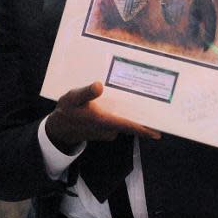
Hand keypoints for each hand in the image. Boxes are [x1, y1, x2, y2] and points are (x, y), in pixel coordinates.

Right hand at [45, 82, 160, 153]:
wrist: (59, 129)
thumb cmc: (67, 112)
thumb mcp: (73, 98)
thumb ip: (86, 93)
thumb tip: (99, 86)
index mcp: (103, 121)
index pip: (128, 126)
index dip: (144, 129)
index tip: (158, 131)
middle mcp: (108, 129)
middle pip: (130, 124)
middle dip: (143, 118)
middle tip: (155, 105)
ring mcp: (108, 132)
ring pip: (124, 123)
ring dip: (132, 115)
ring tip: (143, 100)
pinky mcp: (105, 131)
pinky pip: (119, 123)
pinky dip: (123, 115)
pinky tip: (124, 104)